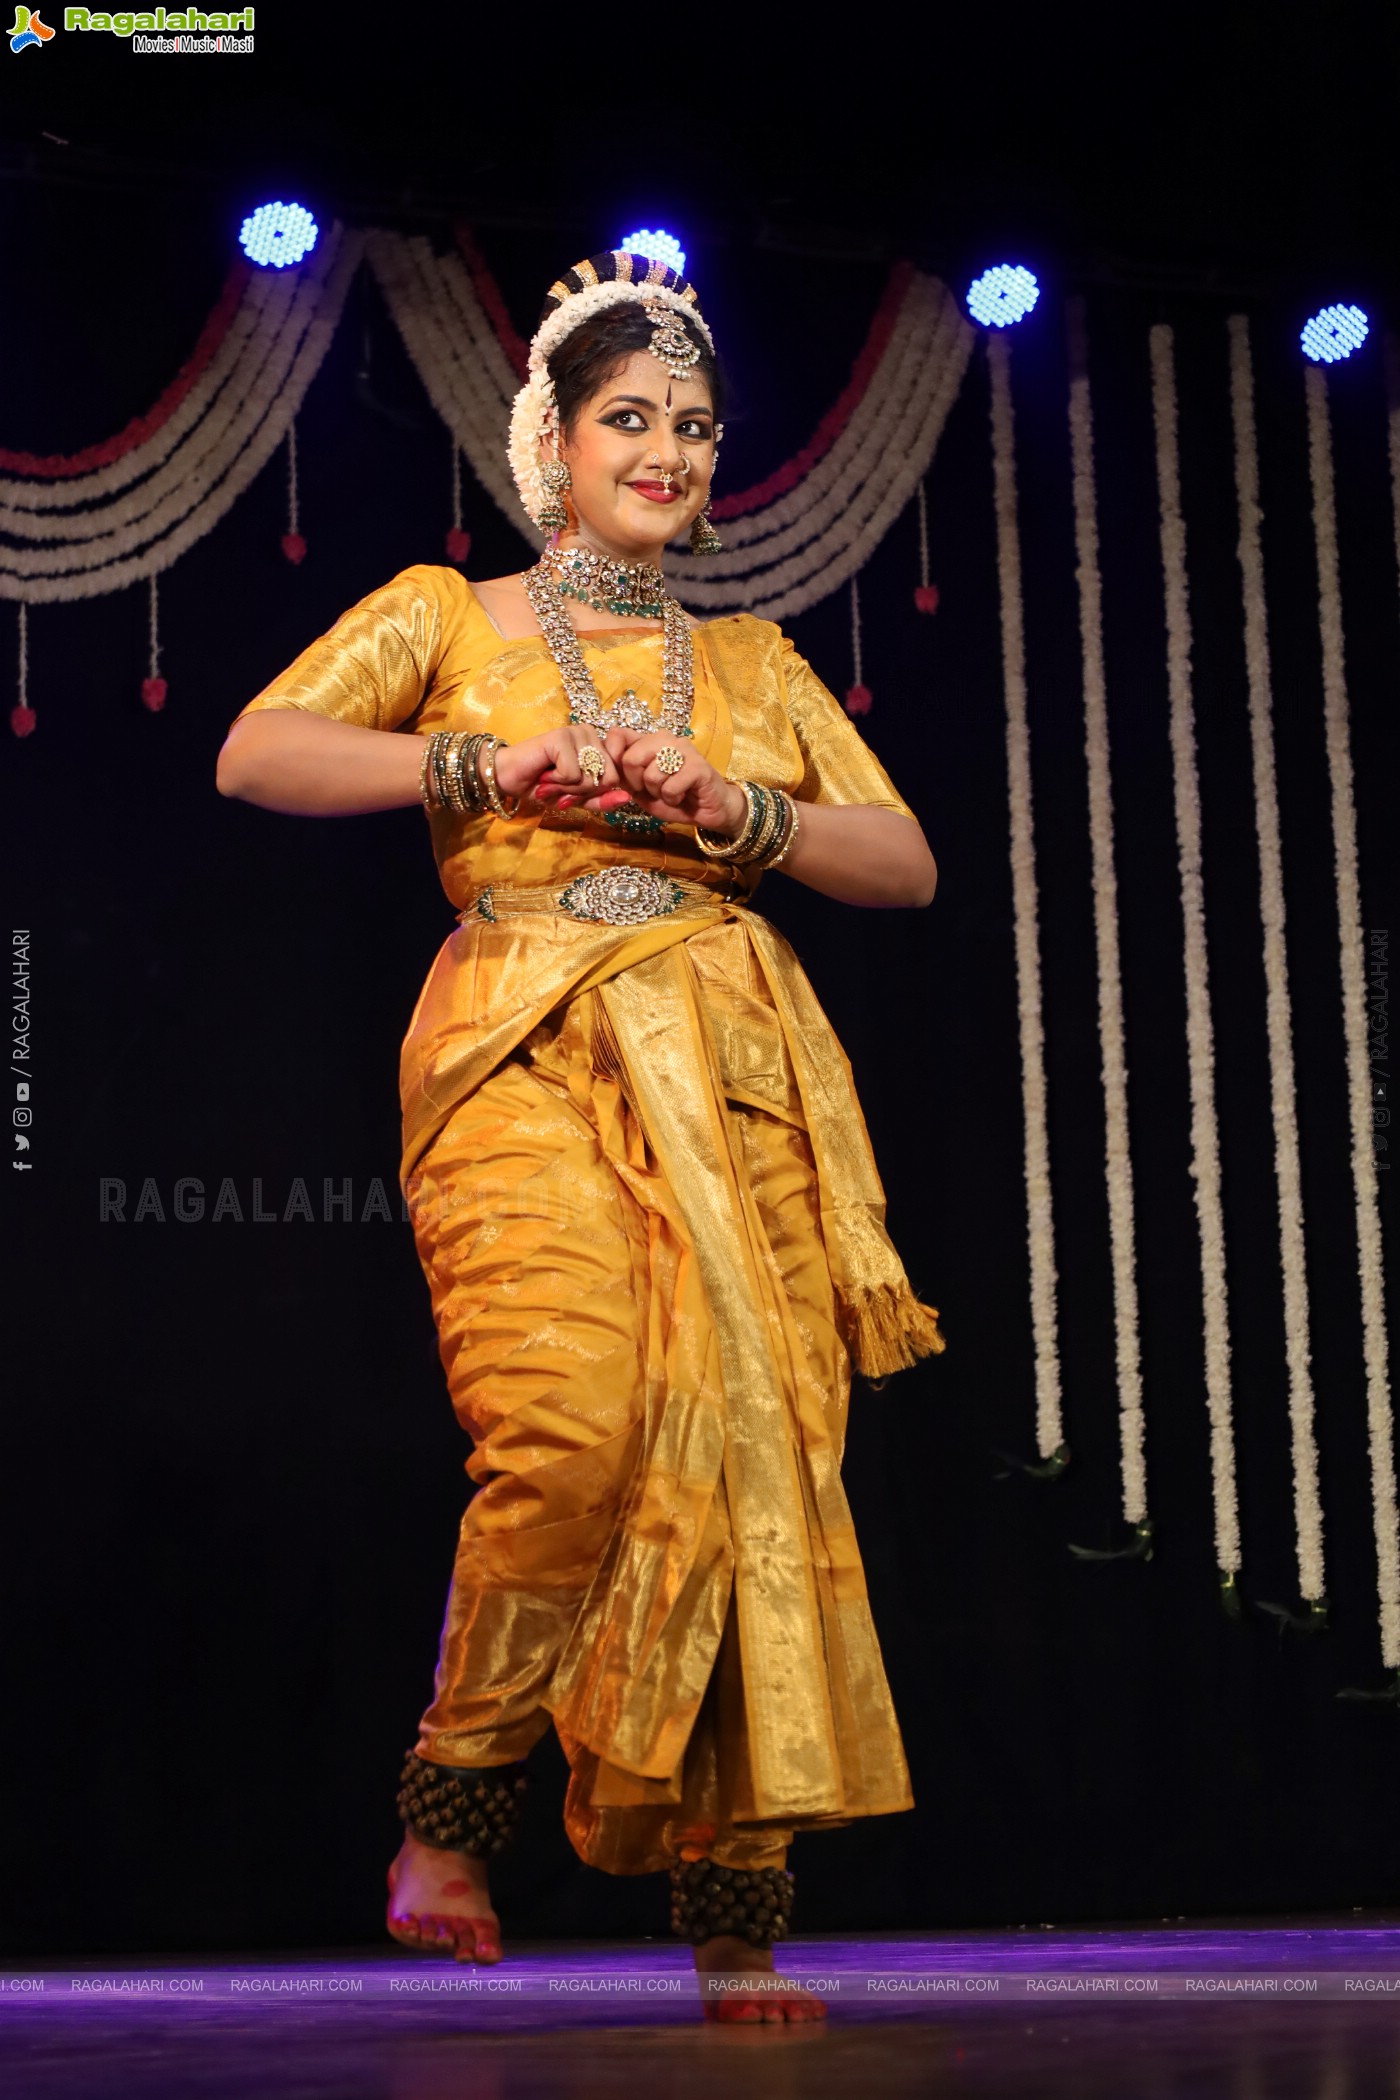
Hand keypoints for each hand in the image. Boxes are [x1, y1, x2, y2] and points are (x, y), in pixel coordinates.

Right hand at [493, 726, 631, 812]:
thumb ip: (603, 800)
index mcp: (599, 745)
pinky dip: (557, 781)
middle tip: (561, 784)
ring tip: (552, 778)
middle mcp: (591, 734)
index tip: (572, 787)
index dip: (593, 792)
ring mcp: (577, 732)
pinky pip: (573, 773)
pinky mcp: (561, 736)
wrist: (508, 779)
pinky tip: (544, 772)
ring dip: (568, 787)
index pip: (616, 779)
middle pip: (608, 778)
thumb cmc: (544, 787)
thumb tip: (627, 798)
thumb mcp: (578, 799)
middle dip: (582, 791)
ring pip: (591, 776)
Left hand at [605, 729, 747, 833]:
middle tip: (652, 790)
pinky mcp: (699, 766)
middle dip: (637, 783)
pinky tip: (682, 796)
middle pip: (631, 758)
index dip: (612, 758)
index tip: (623, 779)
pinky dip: (673, 798)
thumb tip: (603, 768)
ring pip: (651, 774)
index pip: (618, 734)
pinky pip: (671, 786)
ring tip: (671, 792)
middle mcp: (666, 738)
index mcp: (649, 741)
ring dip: (658, 793)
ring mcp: (684, 749)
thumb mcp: (641, 789)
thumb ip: (623, 776)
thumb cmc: (674, 797)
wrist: (708, 810)